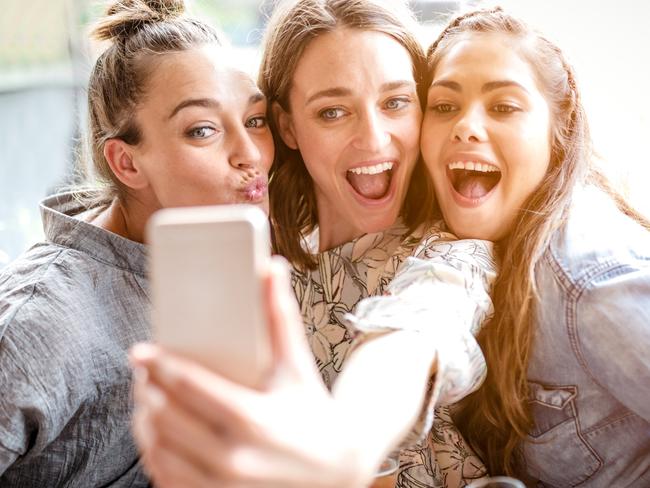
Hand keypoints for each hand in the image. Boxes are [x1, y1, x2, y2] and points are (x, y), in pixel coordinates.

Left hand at [131, 257, 374, 487]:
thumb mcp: (298, 365)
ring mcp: (221, 486)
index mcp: (253, 419)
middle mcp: (233, 458)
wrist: (336, 469)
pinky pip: (166, 479)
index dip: (159, 366)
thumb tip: (272, 267)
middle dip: (147, 390)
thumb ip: (281, 317)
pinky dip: (154, 454)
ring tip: (147, 397)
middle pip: (166, 417)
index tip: (141, 351)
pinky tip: (157, 434)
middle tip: (144, 370)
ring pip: (159, 450)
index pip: (189, 388)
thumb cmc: (313, 412)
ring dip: (144, 421)